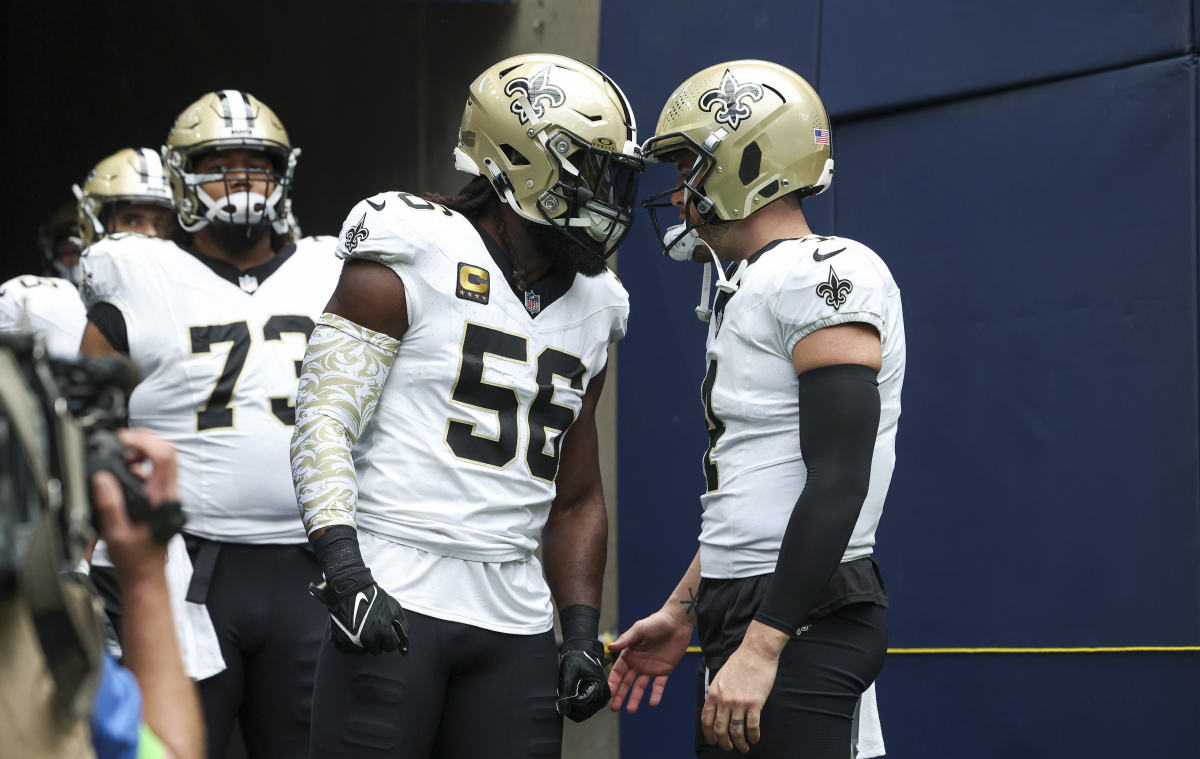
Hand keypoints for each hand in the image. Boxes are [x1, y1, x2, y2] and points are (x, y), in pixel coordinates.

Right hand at [93, 429, 178, 584]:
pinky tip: (126, 474)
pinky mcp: (162, 500)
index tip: (124, 439)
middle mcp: (169, 494)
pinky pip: (156, 474)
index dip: (145, 441)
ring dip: (143, 453)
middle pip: (168, 453)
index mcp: (161, 498)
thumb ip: (110, 505)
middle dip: (145, 441)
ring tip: (122, 458)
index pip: (164, 457)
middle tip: (122, 442)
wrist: (147, 575)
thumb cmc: (135, 559)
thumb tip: (103, 479)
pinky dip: (142, 466)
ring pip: (164, 462)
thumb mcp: (116, 533)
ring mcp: (167, 496)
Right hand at [309, 577, 408, 655]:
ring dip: (364, 643)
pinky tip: (352, 630)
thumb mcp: (394, 608)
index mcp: (382, 631)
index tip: (385, 631)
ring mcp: (352, 640)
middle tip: (373, 627)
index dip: (388, 638)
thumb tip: (405, 648)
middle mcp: (367, 638)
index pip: (389, 647)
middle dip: (377, 641)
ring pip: (362, 651)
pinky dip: (351, 643)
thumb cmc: (374, 597)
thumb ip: (403, 628)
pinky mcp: (340, 640)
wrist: (350, 589)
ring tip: (362, 628)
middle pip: (376, 650)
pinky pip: (348, 649)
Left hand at [556, 638, 609, 721]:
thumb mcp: (570, 672)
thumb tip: (563, 709)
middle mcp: (603, 697)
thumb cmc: (577, 660)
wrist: (582, 654)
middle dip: (570, 705)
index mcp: (601, 689)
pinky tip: (572, 693)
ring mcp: (599, 700)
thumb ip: (566, 691)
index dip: (568, 703)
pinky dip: (574, 705)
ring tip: (570, 689)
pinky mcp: (595, 701)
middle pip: (582, 714)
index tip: (564, 692)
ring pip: (581, 714)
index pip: (582, 708)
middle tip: (566, 690)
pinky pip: (582, 711)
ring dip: (571, 705)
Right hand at [607, 607, 694, 712]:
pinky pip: (659, 685)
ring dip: (635, 698)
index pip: (618, 671)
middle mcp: (638, 663)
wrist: (677, 622)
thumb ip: (625, 640)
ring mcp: (651, 668)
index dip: (613, 681)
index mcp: (629, 654)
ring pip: (640, 686)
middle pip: (627, 682)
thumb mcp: (639, 629)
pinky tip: (653, 702)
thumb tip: (610, 647)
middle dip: (620, 695)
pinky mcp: (664, 671)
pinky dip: (656, 694)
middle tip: (614, 708)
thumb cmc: (656, 622)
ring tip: (630, 710)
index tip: (608, 692)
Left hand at [700, 622, 787, 752]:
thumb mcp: (720, 677)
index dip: (709, 734)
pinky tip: (755, 738)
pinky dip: (753, 736)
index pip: (706, 720)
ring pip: (736, 731)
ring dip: (740, 743)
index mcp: (713, 693)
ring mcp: (739, 703)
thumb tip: (715, 707)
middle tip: (728, 747)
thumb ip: (716, 693)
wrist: (756, 653)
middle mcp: (724, 700)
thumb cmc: (740, 662)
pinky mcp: (755, 703)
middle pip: (720, 729)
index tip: (713, 741)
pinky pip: (752, 726)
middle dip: (723, 743)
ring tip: (744, 747)